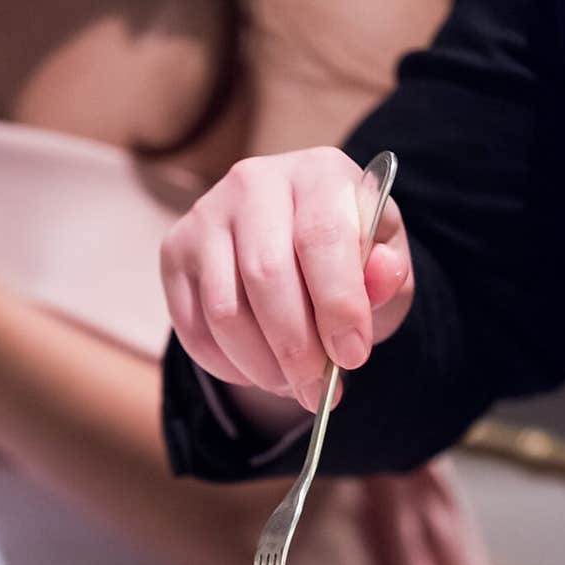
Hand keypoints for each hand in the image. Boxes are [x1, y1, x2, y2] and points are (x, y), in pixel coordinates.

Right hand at [160, 147, 413, 412]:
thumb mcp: (383, 265)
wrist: (297, 250)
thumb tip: (382, 275)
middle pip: (265, 276)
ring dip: (261, 366)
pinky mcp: (175, 252)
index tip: (352, 356)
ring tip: (292, 385)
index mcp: (318, 172)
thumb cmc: (347, 260)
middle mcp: (254, 182)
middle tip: (318, 390)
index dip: (337, 305)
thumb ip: (389, 275)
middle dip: (296, 348)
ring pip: (224, 310)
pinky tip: (258, 371)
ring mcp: (206, 216)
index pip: (322, 236)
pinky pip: (194, 328)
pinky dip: (228, 366)